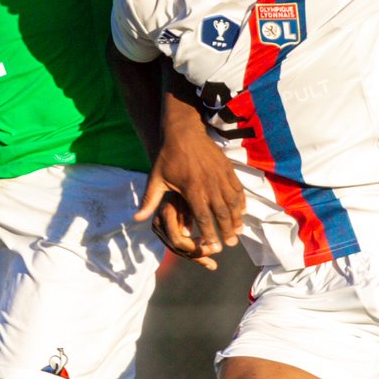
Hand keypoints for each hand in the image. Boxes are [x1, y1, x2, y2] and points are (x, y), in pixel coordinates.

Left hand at [135, 118, 243, 269]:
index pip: (203, 217)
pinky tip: (242, 212)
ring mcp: (220, 176)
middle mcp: (209, 184)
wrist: (183, 130)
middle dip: (227, 231)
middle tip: (230, 244)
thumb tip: (137, 219)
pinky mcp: (227, 168)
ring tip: (238, 232)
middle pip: (222, 213)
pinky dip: (241, 202)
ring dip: (237, 218)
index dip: (210, 234)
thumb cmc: (167, 156)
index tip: (214, 247)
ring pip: (233, 202)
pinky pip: (238, 189)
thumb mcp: (155, 178)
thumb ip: (149, 200)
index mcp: (192, 189)